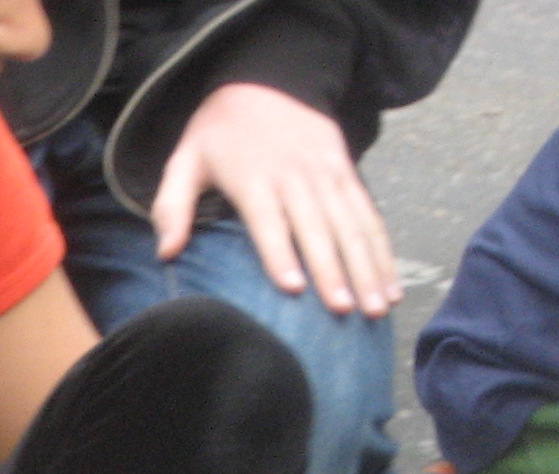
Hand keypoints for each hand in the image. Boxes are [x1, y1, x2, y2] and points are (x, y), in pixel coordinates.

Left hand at [153, 82, 399, 318]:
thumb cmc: (218, 132)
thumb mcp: (185, 159)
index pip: (269, 221)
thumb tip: (166, 253)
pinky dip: (382, 251)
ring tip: (378, 308)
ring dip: (367, 268)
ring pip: (351, 225)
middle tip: (345, 311)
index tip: (293, 288)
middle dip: (333, 272)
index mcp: (253, 178)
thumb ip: (172, 206)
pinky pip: (368, 215)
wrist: (265, 77)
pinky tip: (392, 284)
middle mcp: (294, 175)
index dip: (280, 254)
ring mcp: (325, 173)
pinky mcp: (345, 171)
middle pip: (317, 229)